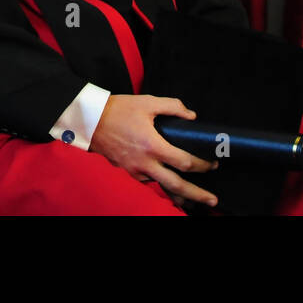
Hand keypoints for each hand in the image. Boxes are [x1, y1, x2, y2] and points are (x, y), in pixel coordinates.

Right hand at [88, 94, 218, 207]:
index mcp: (152, 145)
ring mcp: (135, 171)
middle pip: (176, 185)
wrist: (90, 120)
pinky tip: (171, 190)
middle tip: (213, 200)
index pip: (184, 162)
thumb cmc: (118, 110)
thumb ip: (172, 107)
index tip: (212, 164)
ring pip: (162, 188)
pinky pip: (149, 184)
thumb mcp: (147, 102)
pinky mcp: (127, 173)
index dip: (202, 165)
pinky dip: (162, 188)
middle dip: (197, 194)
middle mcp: (144, 163)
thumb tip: (191, 116)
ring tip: (195, 200)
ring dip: (180, 195)